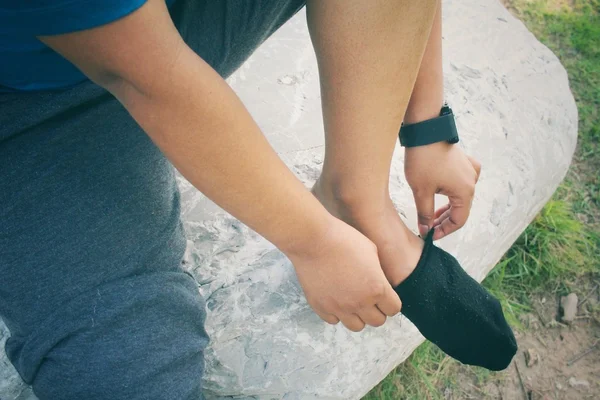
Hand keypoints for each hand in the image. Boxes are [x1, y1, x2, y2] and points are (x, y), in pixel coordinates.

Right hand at [286, 217, 401, 331]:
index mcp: (377, 288)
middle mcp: (359, 302)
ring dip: (358, 315)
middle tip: (369, 298)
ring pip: (356, 326)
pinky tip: (335, 298)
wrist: (313, 239)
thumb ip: (378, 273)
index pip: (393, 309)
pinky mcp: (321, 307)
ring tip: (352, 300)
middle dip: (376, 310)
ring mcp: (339, 307)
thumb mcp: (371, 251)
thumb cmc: (343, 239)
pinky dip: (337, 313)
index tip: (385, 296)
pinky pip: (334, 320)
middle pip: (377, 321)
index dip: (390, 302)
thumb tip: (379, 282)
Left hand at [404, 142, 480, 239]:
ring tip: (431, 214)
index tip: (430, 235)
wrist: (425, 131)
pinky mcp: (464, 162)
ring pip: (461, 196)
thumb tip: (425, 230)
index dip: (445, 230)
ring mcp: (470, 170)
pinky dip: (452, 191)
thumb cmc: (422, 160)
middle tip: (428, 226)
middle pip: (461, 209)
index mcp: (465, 191)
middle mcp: (472, 181)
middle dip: (444, 220)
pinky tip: (441, 194)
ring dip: (447, 207)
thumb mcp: (421, 191)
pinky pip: (462, 181)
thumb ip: (425, 214)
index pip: (459, 220)